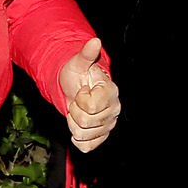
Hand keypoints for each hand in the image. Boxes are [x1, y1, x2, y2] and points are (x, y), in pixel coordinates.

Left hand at [59, 37, 120, 151]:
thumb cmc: (77, 75)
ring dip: (74, 124)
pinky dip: (77, 138)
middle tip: (77, 102)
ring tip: (77, 112)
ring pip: (83, 135)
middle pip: (86, 122)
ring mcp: (108, 125)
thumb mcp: (78, 63)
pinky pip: (86, 146)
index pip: (90, 107)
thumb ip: (86, 54)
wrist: (75, 88)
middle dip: (75, 111)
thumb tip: (95, 41)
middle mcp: (114, 110)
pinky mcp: (101, 137)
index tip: (82, 91)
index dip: (80, 99)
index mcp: (111, 92)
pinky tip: (78, 126)